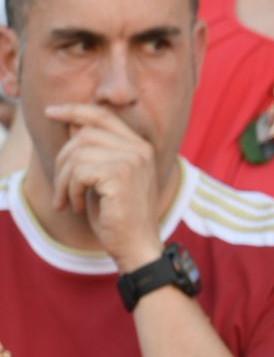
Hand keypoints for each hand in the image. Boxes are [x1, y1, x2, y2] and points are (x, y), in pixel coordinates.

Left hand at [47, 104, 163, 270]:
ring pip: (78, 154)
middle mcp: (140, 150)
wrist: (136, 246)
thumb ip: (93, 150)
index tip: (50, 112)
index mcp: (140, 147)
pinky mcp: (120, 175)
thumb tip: (72, 124)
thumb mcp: (103, 177)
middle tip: (61, 188)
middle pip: (84, 135)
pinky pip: (79, 172)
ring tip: (68, 200)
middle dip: (63, 160)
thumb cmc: (119, 216)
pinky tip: (78, 206)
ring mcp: (132, 161)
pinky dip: (71, 191)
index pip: (102, 115)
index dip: (74, 110)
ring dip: (64, 180)